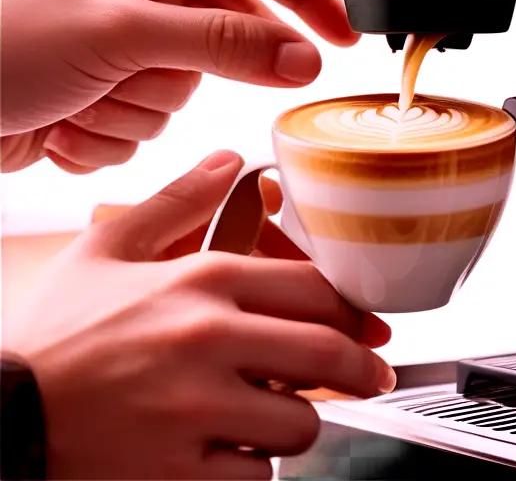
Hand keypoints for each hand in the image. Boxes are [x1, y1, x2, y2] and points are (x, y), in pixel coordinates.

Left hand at [0, 0, 355, 172]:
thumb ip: (222, 43)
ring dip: (137, 108)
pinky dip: (111, 132)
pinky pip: (149, 116)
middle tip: (156, 84)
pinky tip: (61, 122)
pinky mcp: (102, 79)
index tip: (346, 35)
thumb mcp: (119, 34)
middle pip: (220, 32)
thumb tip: (301, 56)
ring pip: (185, 85)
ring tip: (79, 101)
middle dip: (181, 72)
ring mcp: (118, 30)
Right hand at [5, 152, 394, 479]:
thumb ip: (178, 200)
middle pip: (325, 354)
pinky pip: (255, 476)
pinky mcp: (176, 474)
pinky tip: (229, 450)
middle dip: (359, 370)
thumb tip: (230, 160)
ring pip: (298, 423)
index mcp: (201, 280)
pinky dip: (253, 468)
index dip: (353, 312)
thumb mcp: (107, 249)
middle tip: (370, 378)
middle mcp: (208, 340)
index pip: (315, 290)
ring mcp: (195, 411)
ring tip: (276, 414)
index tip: (367, 329)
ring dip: (298, 423)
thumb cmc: (52, 335)